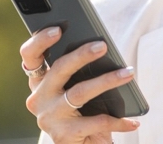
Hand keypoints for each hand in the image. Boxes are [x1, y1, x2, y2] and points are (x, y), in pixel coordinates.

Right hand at [20, 27, 139, 142]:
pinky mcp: (62, 135)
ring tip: (128, 73)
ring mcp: (48, 117)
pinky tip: (133, 121)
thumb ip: (78, 73)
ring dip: (107, 81)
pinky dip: (118, 120)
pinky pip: (96, 121)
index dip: (40, 40)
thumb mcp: (76, 91)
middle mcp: (38, 98)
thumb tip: (100, 48)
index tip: (58, 29)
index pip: (30, 55)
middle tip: (102, 46)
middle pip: (59, 69)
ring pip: (79, 92)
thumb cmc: (82, 115)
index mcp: (39, 82)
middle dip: (82, 55)